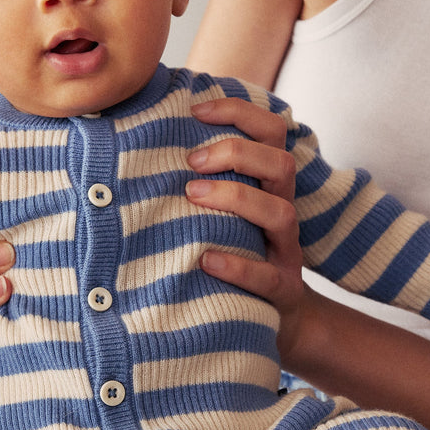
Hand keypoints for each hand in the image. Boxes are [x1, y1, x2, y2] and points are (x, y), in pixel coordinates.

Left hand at [187, 98, 306, 361]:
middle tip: (191, 160)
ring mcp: (286, 252)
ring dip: (236, 198)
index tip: (196, 110)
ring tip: (192, 195)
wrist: (271, 318)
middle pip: (282, 164)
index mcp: (270, 183)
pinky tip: (205, 260)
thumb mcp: (223, 208)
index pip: (272, 131)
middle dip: (237, 153)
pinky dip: (237, 265)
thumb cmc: (232, 248)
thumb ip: (200, 174)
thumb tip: (144, 132)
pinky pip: (267, 277)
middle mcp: (283, 209)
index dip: (239, 112)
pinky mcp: (281, 291)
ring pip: (281, 213)